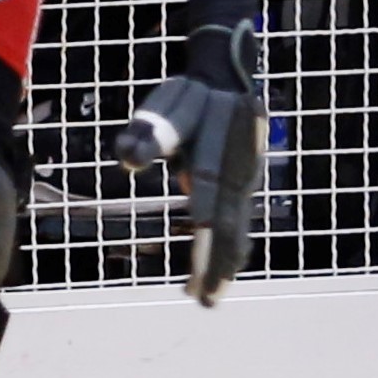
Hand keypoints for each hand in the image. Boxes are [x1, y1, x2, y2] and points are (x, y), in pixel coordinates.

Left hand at [110, 22, 263, 303]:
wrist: (228, 78)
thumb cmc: (184, 100)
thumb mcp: (164, 107)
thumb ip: (146, 133)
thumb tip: (128, 161)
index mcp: (219, 142)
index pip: (209, 193)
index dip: (204, 230)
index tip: (197, 260)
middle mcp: (240, 162)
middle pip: (229, 218)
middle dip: (217, 259)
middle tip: (205, 299)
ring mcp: (249, 174)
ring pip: (239, 223)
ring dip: (226, 260)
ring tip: (210, 295)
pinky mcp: (249, 183)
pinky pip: (241, 220)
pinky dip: (233, 247)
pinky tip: (224, 272)